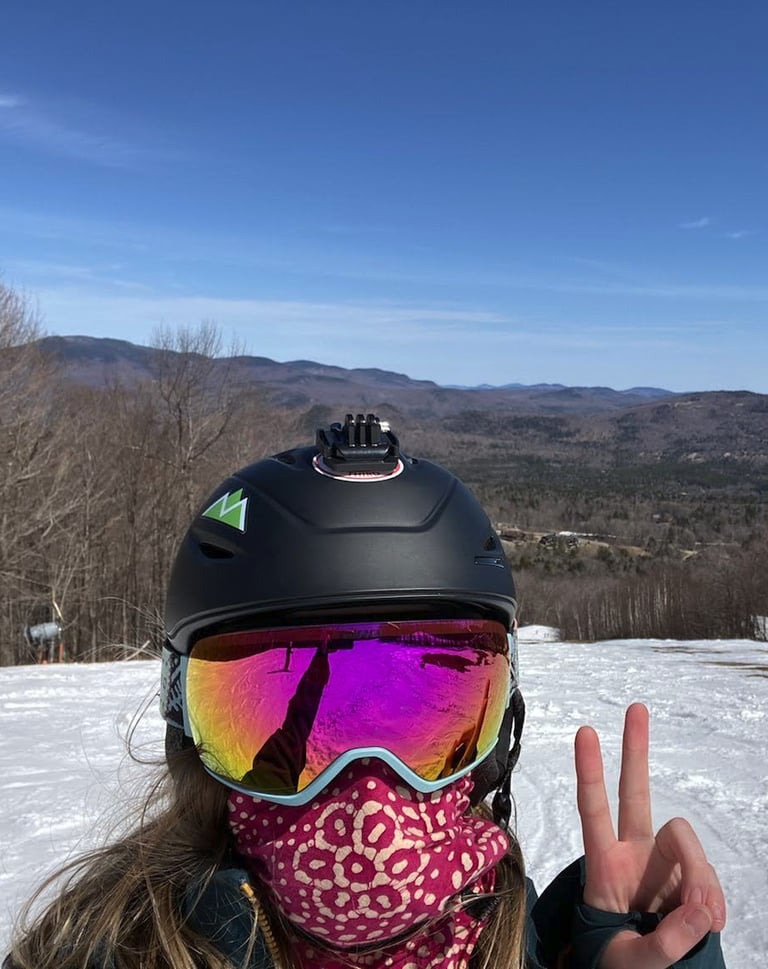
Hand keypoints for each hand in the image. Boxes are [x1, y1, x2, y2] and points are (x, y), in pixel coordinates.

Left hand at [575, 703, 725, 968]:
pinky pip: (708, 877)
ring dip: (699, 877)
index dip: (589, 772)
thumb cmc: (621, 965)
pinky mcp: (689, 878)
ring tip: (702, 921)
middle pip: (635, 792)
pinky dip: (713, 900)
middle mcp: (632, 852)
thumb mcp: (632, 962)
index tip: (585, 731)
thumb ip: (665, 940)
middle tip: (636, 707)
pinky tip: (709, 923)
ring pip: (685, 840)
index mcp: (603, 864)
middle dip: (636, 750)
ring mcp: (663, 862)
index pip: (593, 810)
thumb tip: (700, 909)